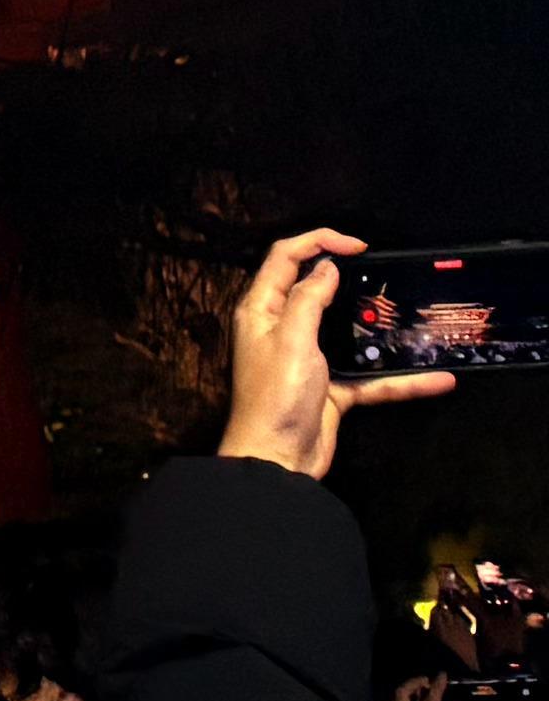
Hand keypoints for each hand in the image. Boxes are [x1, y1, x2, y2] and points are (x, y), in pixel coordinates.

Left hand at [222, 229, 444, 477]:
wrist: (277, 458)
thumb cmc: (276, 395)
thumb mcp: (292, 339)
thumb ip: (308, 300)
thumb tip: (325, 267)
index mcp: (262, 310)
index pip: (285, 259)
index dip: (317, 242)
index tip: (359, 245)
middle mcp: (283, 329)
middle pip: (314, 289)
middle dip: (346, 276)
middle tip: (384, 273)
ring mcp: (309, 359)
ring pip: (349, 334)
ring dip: (378, 328)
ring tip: (409, 314)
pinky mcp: (332, 389)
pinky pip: (372, 378)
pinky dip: (402, 379)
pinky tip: (438, 379)